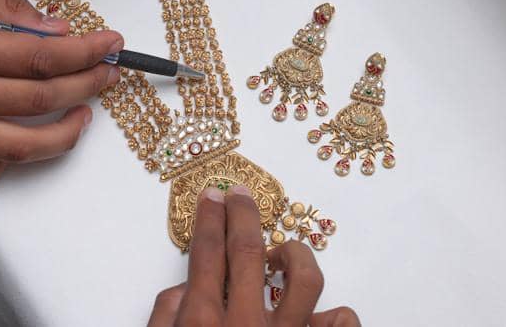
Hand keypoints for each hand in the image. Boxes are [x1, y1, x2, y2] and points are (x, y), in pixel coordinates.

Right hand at [0, 0, 121, 184]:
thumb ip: (3, 8)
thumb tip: (56, 29)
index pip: (42, 57)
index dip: (86, 52)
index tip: (110, 45)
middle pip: (42, 99)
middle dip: (88, 85)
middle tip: (108, 74)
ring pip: (23, 148)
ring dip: (67, 134)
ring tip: (84, 114)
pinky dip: (17, 158)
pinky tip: (29, 137)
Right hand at [148, 186, 360, 326]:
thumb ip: (165, 319)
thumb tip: (182, 289)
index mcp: (203, 325)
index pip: (207, 253)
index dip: (210, 218)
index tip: (213, 196)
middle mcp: (246, 326)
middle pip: (248, 250)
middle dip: (243, 213)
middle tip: (240, 193)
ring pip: (305, 278)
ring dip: (292, 255)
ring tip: (279, 257)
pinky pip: (340, 322)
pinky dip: (334, 314)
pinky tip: (316, 313)